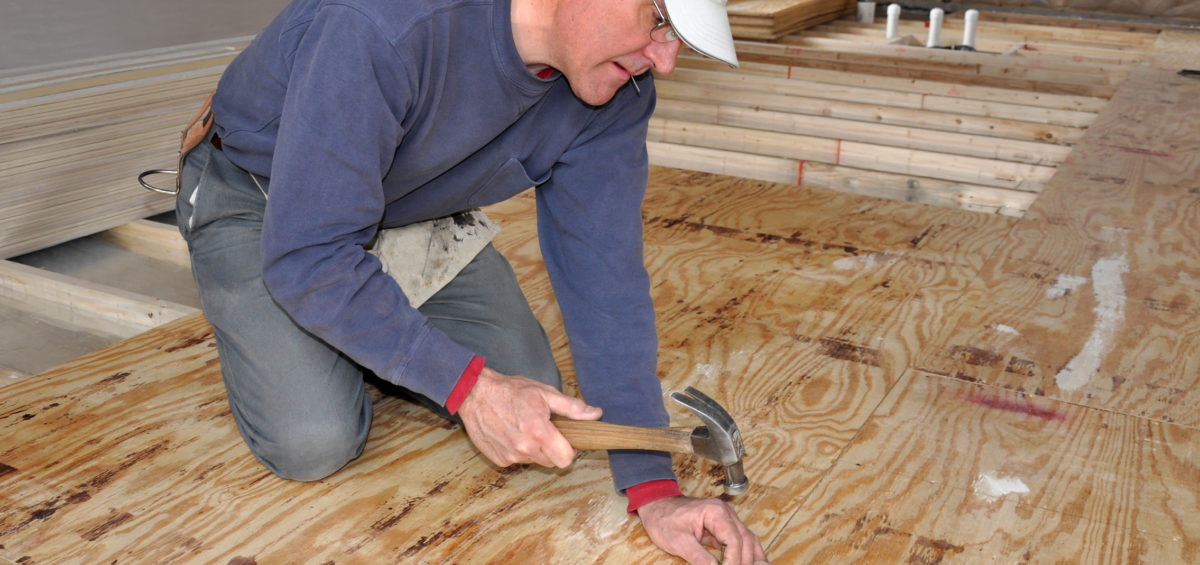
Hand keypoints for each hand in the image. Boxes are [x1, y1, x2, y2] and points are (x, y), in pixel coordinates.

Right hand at [457, 367, 601, 467]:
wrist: (475, 394)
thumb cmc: (510, 390)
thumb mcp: (544, 393)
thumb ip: (572, 407)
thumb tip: (595, 414)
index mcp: (539, 433)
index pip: (565, 459)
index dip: (568, 449)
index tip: (563, 438)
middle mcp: (524, 449)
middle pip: (551, 462)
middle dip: (552, 448)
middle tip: (543, 429)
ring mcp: (510, 456)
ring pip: (534, 461)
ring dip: (534, 449)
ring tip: (524, 428)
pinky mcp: (498, 460)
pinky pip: (517, 460)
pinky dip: (517, 450)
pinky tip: (510, 432)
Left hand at [638, 496, 768, 564]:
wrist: (657, 507)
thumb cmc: (664, 519)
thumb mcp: (678, 541)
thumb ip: (699, 558)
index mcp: (715, 512)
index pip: (734, 540)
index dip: (734, 561)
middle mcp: (726, 513)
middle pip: (746, 541)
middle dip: (744, 562)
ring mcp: (727, 518)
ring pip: (748, 541)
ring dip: (750, 559)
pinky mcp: (725, 526)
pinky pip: (742, 541)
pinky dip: (748, 555)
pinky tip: (753, 564)